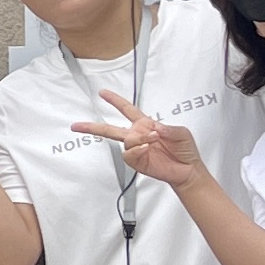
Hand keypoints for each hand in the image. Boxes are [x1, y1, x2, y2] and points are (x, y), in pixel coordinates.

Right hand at [78, 88, 199, 191]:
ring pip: (124, 140)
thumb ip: (167, 127)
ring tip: (153, 140)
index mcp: (146, 125)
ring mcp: (136, 149)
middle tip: (77, 125)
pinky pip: (129, 153)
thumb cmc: (185, 150)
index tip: (102, 93)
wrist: (188, 170)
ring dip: (138, 138)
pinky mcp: (137, 162)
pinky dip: (137, 149)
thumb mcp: (181, 132)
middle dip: (93, 126)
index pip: (127, 110)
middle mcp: (138, 136)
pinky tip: (146, 148)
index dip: (115, 101)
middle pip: (111, 129)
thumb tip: (153, 126)